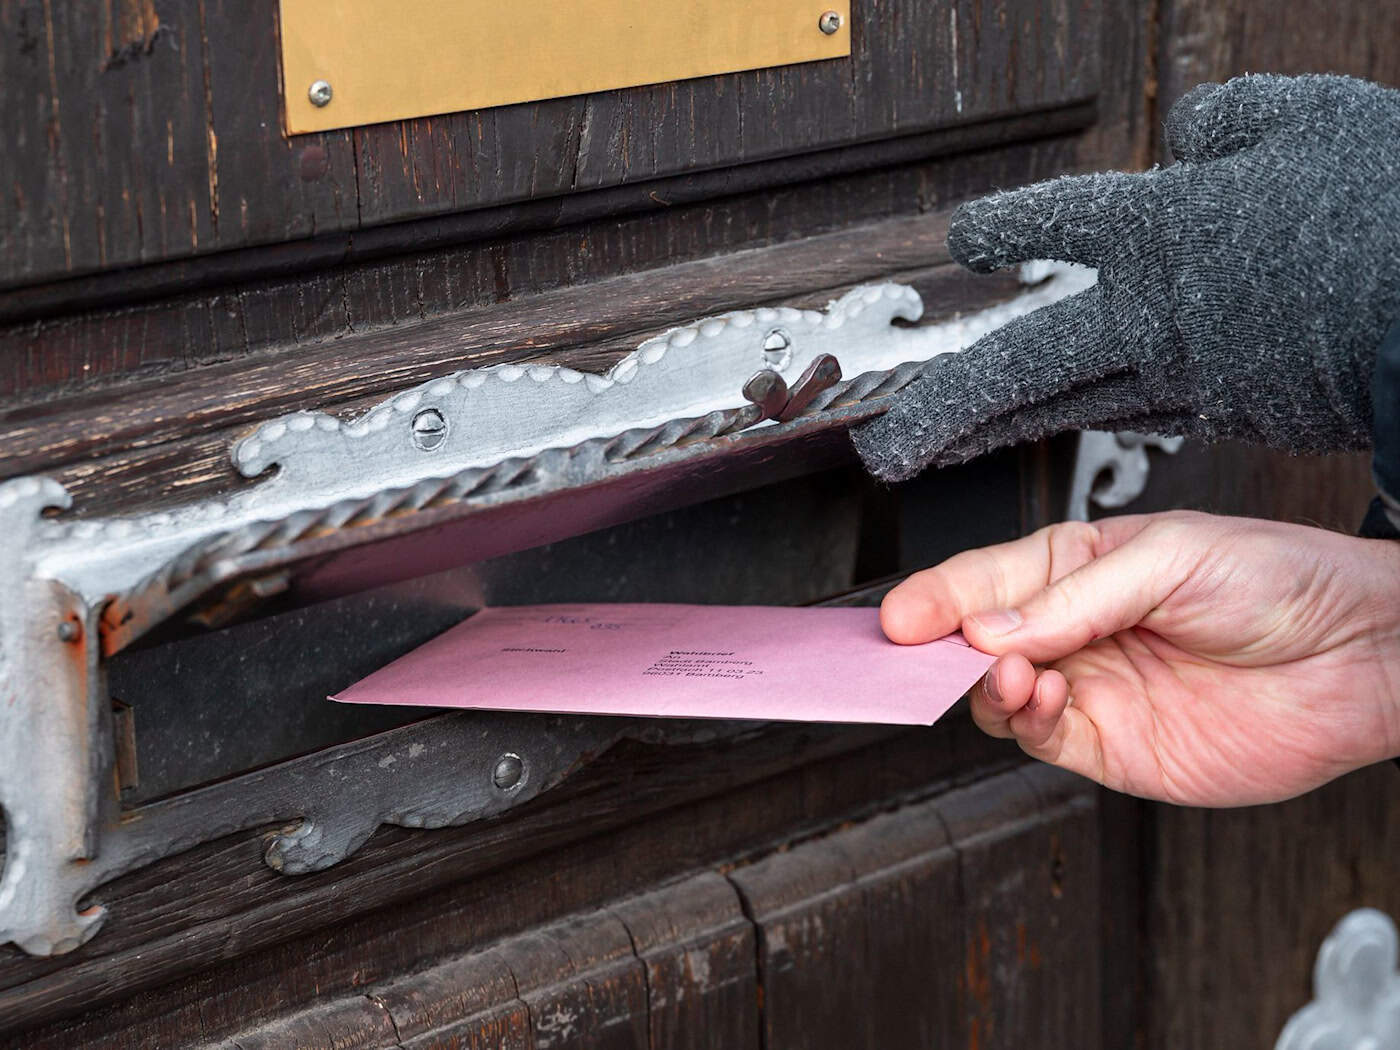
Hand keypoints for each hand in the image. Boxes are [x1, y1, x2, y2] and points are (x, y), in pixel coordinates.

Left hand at [853, 74, 1399, 480]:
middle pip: (1019, 365)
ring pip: (1059, 411)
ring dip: (986, 437)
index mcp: (1159, 228)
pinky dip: (1078, 420)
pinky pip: (1126, 417)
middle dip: (943, 407)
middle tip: (882, 445)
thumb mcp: (1306, 123)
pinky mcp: (1216, 407)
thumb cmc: (1382, 210)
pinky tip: (1043, 429)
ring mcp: (1179, 372)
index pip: (1053, 226)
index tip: (966, 238)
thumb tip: (1191, 133)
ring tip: (925, 456)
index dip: (1006, 229)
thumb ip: (1231, 124)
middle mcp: (1150, 312)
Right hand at [884, 511, 1399, 804]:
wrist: (1364, 656)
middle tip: (917, 654)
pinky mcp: (1111, 747)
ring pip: (996, 695)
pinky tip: (1042, 695)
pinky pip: (1041, 739)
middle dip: (938, 648)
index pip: (982, 580)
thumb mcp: (1169, 558)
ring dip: (985, 685)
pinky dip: (1025, 721)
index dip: (935, 598)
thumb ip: (1072, 599)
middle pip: (974, 642)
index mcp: (1076, 567)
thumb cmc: (1280, 580)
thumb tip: (990, 630)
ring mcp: (1088, 688)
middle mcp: (1071, 629)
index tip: (898, 617)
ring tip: (1007, 670)